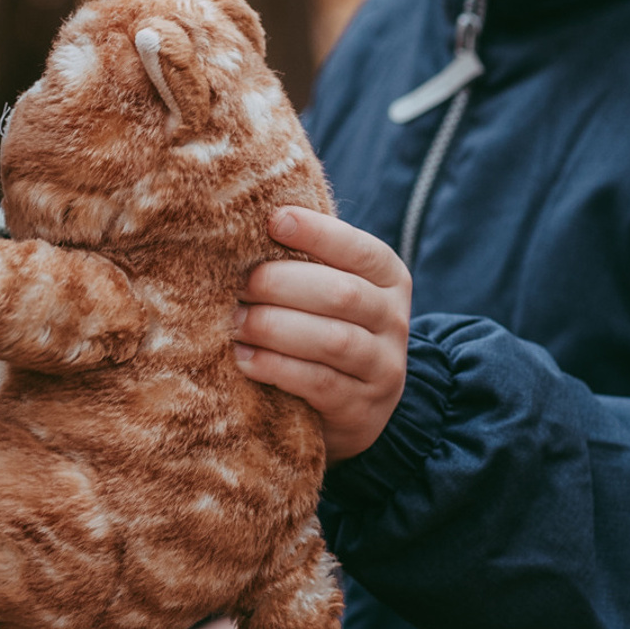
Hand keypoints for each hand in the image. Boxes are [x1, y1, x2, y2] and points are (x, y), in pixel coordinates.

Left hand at [234, 207, 411, 462]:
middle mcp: (393, 320)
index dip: (317, 233)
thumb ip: (304, 262)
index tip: (272, 221)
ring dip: (275, 328)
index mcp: (388, 278)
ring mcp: (383, 368)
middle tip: (238, 286)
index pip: (359, 249)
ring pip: (333, 341)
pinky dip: (277, 368)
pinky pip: (319, 384)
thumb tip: (251, 218)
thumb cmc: (323, 331)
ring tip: (236, 322)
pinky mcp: (361, 410)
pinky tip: (244, 359)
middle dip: (282, 285)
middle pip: (342, 294)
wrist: (354, 409)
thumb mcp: (327, 293)